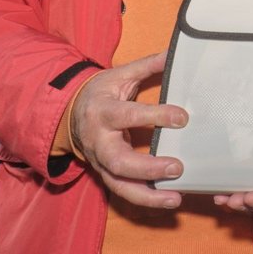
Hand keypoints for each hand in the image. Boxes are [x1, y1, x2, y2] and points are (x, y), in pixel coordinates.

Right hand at [70, 53, 188, 208]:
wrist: (70, 113)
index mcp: (103, 111)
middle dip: (148, 167)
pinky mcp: (105, 174)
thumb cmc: (101, 93)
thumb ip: (148, 66)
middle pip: (119, 160)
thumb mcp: (120, 75)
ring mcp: (100, 161)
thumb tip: (175, 53)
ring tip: (174, 199)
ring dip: (147, 195)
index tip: (182, 117)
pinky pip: (123, 191)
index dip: (155, 117)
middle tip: (177, 167)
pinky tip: (168, 201)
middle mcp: (99, 140)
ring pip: (119, 184)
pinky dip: (144, 200)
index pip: (129, 116)